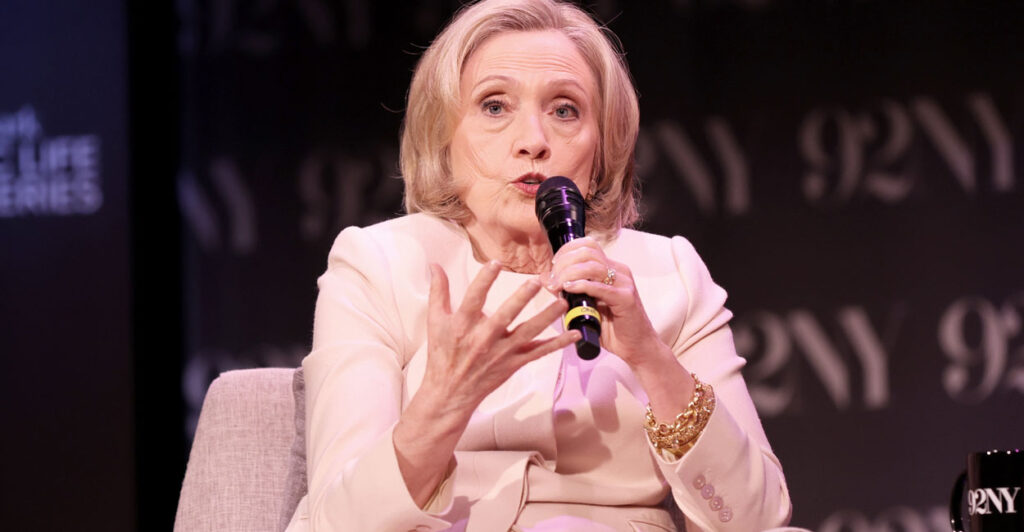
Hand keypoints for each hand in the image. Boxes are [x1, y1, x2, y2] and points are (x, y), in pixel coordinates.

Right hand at [421, 260, 580, 412]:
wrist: (450, 392)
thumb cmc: (442, 354)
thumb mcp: (436, 322)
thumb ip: (438, 292)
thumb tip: (435, 266)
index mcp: (463, 325)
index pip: (473, 298)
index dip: (484, 280)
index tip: (496, 263)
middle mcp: (483, 338)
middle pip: (505, 316)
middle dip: (521, 298)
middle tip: (536, 282)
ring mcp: (501, 353)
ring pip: (527, 333)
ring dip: (546, 317)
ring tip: (561, 302)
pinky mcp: (513, 364)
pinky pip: (538, 353)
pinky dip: (557, 344)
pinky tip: (574, 334)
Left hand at [544, 237, 667, 367]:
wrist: (636, 347)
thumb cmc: (611, 328)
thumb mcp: (584, 305)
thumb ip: (567, 290)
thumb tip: (545, 278)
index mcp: (611, 269)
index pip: (588, 246)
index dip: (567, 250)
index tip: (553, 266)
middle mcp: (619, 271)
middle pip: (588, 252)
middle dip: (564, 262)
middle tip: (553, 279)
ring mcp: (624, 283)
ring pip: (593, 266)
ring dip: (570, 273)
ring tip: (557, 286)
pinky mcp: (625, 298)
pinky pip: (601, 287)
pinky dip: (582, 285)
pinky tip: (569, 288)